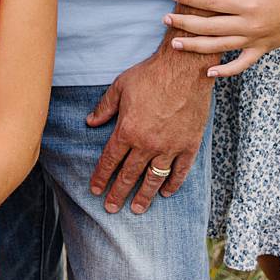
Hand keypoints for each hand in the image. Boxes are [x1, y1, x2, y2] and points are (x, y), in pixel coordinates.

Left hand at [85, 48, 212, 214]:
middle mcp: (147, 144)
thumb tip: (90, 122)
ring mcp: (169, 147)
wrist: (185, 69)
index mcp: (127, 130)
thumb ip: (104, 107)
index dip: (101, 177)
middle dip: (118, 194)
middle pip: (129, 175)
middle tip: (111, 209)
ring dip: (144, 196)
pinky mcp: (189, 145)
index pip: (110, 161)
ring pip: (154, 179)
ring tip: (137, 209)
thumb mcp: (120, 87)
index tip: (95, 190)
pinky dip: (173, 184)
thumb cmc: (151, 74)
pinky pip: (180, 172)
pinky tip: (166, 193)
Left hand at [164, 0, 279, 76]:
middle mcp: (250, 25)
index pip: (213, 3)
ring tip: (175, 43)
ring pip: (220, 47)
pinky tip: (209, 72)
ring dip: (196, 46)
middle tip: (166, 19)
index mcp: (250, 4)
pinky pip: (242, 64)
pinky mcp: (263, 49)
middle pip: (210, 27)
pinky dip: (226, 70)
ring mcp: (256, 40)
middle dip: (185, 23)